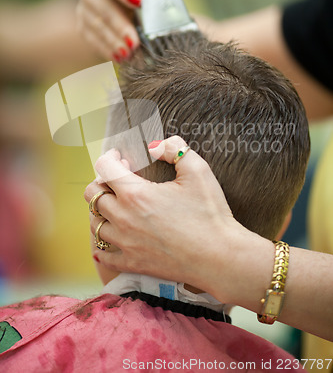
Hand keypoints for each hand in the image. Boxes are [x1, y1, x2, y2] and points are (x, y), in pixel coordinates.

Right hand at [77, 0, 188, 61]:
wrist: (131, 14)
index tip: (139, 1)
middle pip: (100, 3)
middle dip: (118, 23)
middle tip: (135, 40)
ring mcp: (84, 10)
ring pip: (96, 25)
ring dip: (114, 40)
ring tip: (130, 53)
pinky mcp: (84, 29)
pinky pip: (93, 40)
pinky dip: (108, 50)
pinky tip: (121, 58)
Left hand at [84, 136, 239, 295]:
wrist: (220, 257)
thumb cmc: (210, 214)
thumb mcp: (197, 170)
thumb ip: (174, 148)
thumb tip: (155, 145)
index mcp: (135, 193)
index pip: (104, 167)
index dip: (111, 156)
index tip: (122, 157)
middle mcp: (123, 218)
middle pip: (91, 194)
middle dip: (102, 181)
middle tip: (120, 180)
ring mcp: (125, 243)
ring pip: (94, 223)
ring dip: (102, 210)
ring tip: (118, 206)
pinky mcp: (132, 263)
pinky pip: (102, 254)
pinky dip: (103, 243)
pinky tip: (115, 236)